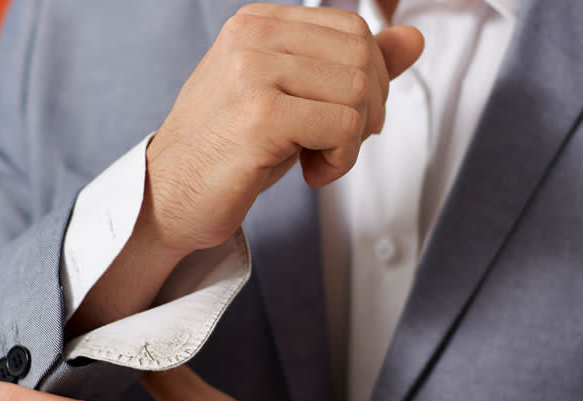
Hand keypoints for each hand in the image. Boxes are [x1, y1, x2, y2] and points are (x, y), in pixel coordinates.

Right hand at [140, 4, 424, 255]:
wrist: (170, 197)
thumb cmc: (232, 150)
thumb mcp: (296, 97)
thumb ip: (351, 65)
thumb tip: (413, 38)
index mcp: (258, 22)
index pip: (354, 30)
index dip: (368, 80)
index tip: (341, 118)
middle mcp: (252, 36)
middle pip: (362, 57)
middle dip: (367, 110)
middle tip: (334, 144)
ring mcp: (253, 73)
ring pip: (357, 92)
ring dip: (351, 140)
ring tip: (316, 160)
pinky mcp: (260, 115)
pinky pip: (343, 128)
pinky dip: (340, 161)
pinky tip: (309, 174)